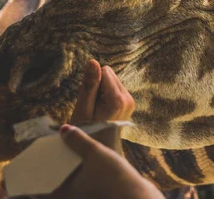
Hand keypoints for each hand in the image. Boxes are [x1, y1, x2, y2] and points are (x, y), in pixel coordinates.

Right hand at [49, 60, 162, 198]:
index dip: (93, 83)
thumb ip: (89, 84)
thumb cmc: (86, 132)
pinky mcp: (129, 103)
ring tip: (97, 110)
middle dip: (98, 86)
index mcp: (118, 99)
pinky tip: (102, 111)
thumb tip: (93, 61)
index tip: (90, 101)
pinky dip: (106, 96)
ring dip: (101, 92)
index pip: (104, 70)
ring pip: (112, 81)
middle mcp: (129, 99)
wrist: (99, 152)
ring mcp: (131, 102)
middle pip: (110, 74)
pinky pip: (115, 89)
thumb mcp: (83, 108)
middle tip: (92, 107)